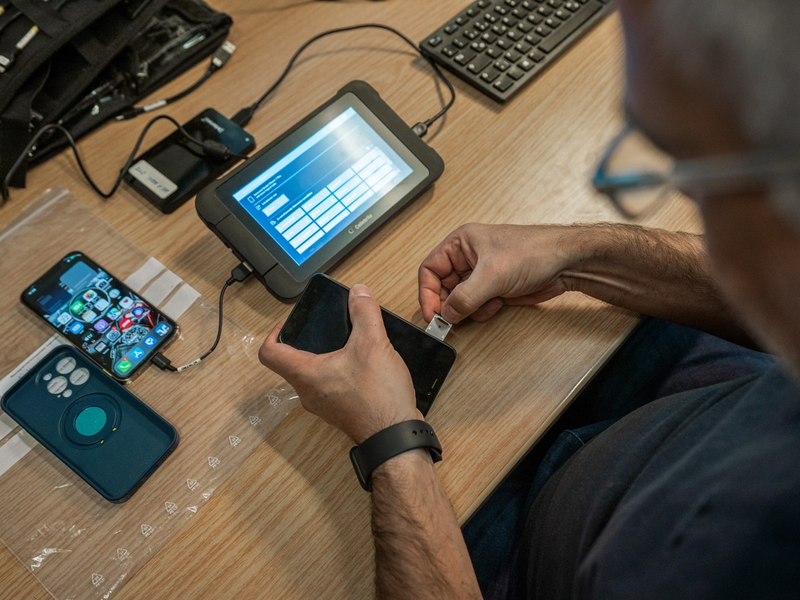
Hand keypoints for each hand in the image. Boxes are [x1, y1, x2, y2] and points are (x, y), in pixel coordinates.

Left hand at [259, 284, 419, 443]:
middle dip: (306, 340)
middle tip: (322, 326)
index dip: (275, 331)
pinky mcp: (341, 410)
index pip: (269, 352)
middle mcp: (309, 392)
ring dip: (324, 356)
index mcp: (305, 374)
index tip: (292, 320)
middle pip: (292, 362)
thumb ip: (364, 313)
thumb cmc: (378, 397)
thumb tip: (359, 292)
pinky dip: (340, 370)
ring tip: (346, 341)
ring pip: (313, 374)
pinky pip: (331, 385)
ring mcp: (324, 404)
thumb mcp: (373, 343)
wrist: (396, 436)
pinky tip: (362, 362)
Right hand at [418, 223, 576, 322]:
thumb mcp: (492, 274)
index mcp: (460, 243)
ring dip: (469, 309)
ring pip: (459, 300)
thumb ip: (465, 297)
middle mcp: (467, 258)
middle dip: (450, 304)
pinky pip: (476, 306)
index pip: (430, 269)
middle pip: (443, 288)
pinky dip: (483, 311)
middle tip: (454, 318)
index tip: (432, 314)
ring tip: (487, 304)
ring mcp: (480, 274)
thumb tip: (447, 313)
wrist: (565, 263)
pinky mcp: (493, 288)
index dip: (427, 293)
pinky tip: (498, 304)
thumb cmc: (534, 251)